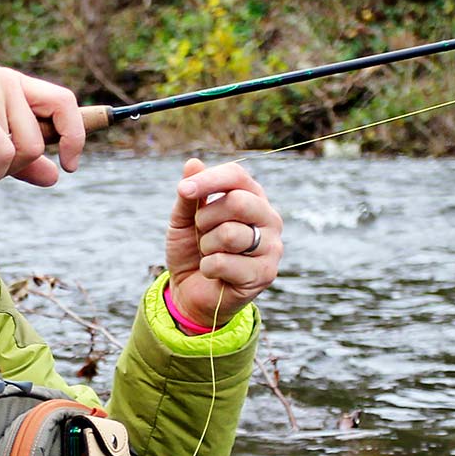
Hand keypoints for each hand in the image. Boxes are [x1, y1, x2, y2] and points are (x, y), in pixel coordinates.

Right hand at [0, 67, 84, 184]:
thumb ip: (17, 159)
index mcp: (9, 83)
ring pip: (26, 149)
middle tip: (2, 173)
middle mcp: (5, 81)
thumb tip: (55, 176)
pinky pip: (3, 156)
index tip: (71, 164)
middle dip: (31, 159)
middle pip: (52, 127)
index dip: (77, 132)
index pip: (63, 102)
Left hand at [166, 159, 281, 327]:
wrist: (192, 292)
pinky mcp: (265, 274)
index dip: (209, 180)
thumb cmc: (192, 250)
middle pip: (237, 202)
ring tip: (209, 253)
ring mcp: (272, 247)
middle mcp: (269, 219)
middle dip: (206, 218)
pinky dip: (208, 267)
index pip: (237, 176)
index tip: (184, 191)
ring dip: (206, 246)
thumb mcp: (183, 220)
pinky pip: (224, 262)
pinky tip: (213, 272)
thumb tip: (193, 163)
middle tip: (201, 231)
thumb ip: (189, 195)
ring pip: (229, 234)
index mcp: (253, 198)